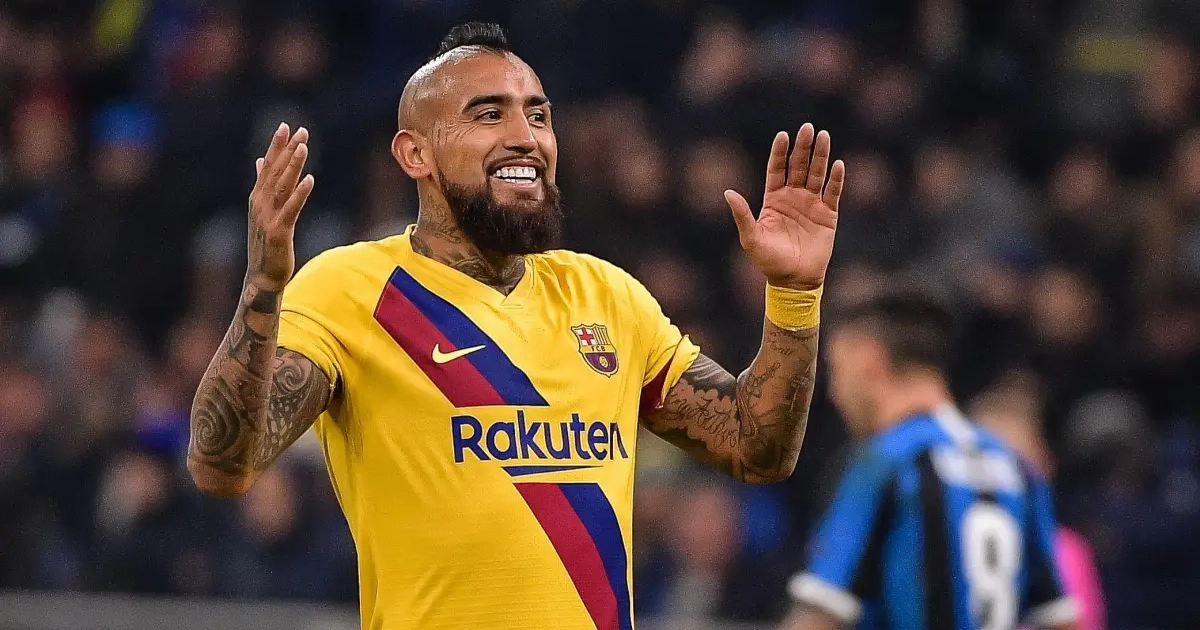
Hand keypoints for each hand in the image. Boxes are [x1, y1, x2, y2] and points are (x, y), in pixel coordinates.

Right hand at [246, 123, 313, 290]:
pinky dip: (300, 193)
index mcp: (257, 197)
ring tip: (304, 147)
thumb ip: (263, 184)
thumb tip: (260, 161)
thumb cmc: (265, 243)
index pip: (267, 166)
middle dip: (288, 150)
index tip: (285, 126)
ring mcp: (268, 217)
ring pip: (282, 186)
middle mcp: (260, 203)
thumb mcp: (262, 210)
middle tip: (301, 131)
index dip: (276, 146)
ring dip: (292, 166)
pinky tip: (310, 179)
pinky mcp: (279, 231)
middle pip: (276, 172)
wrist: (261, 275)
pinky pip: (291, 209)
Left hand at [725, 123, 844, 289]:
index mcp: (773, 200)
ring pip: (817, 174)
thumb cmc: (768, 261)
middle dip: (803, 147)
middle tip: (807, 128)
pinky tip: (838, 164)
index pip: (777, 169)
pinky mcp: (828, 215)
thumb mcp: (751, 238)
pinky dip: (836, 179)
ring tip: (824, 136)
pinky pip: (833, 193)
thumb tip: (727, 193)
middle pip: (799, 166)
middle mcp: (793, 198)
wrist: (793, 281)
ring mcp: (811, 205)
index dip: (780, 153)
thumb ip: (742, 215)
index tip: (782, 135)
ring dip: (821, 155)